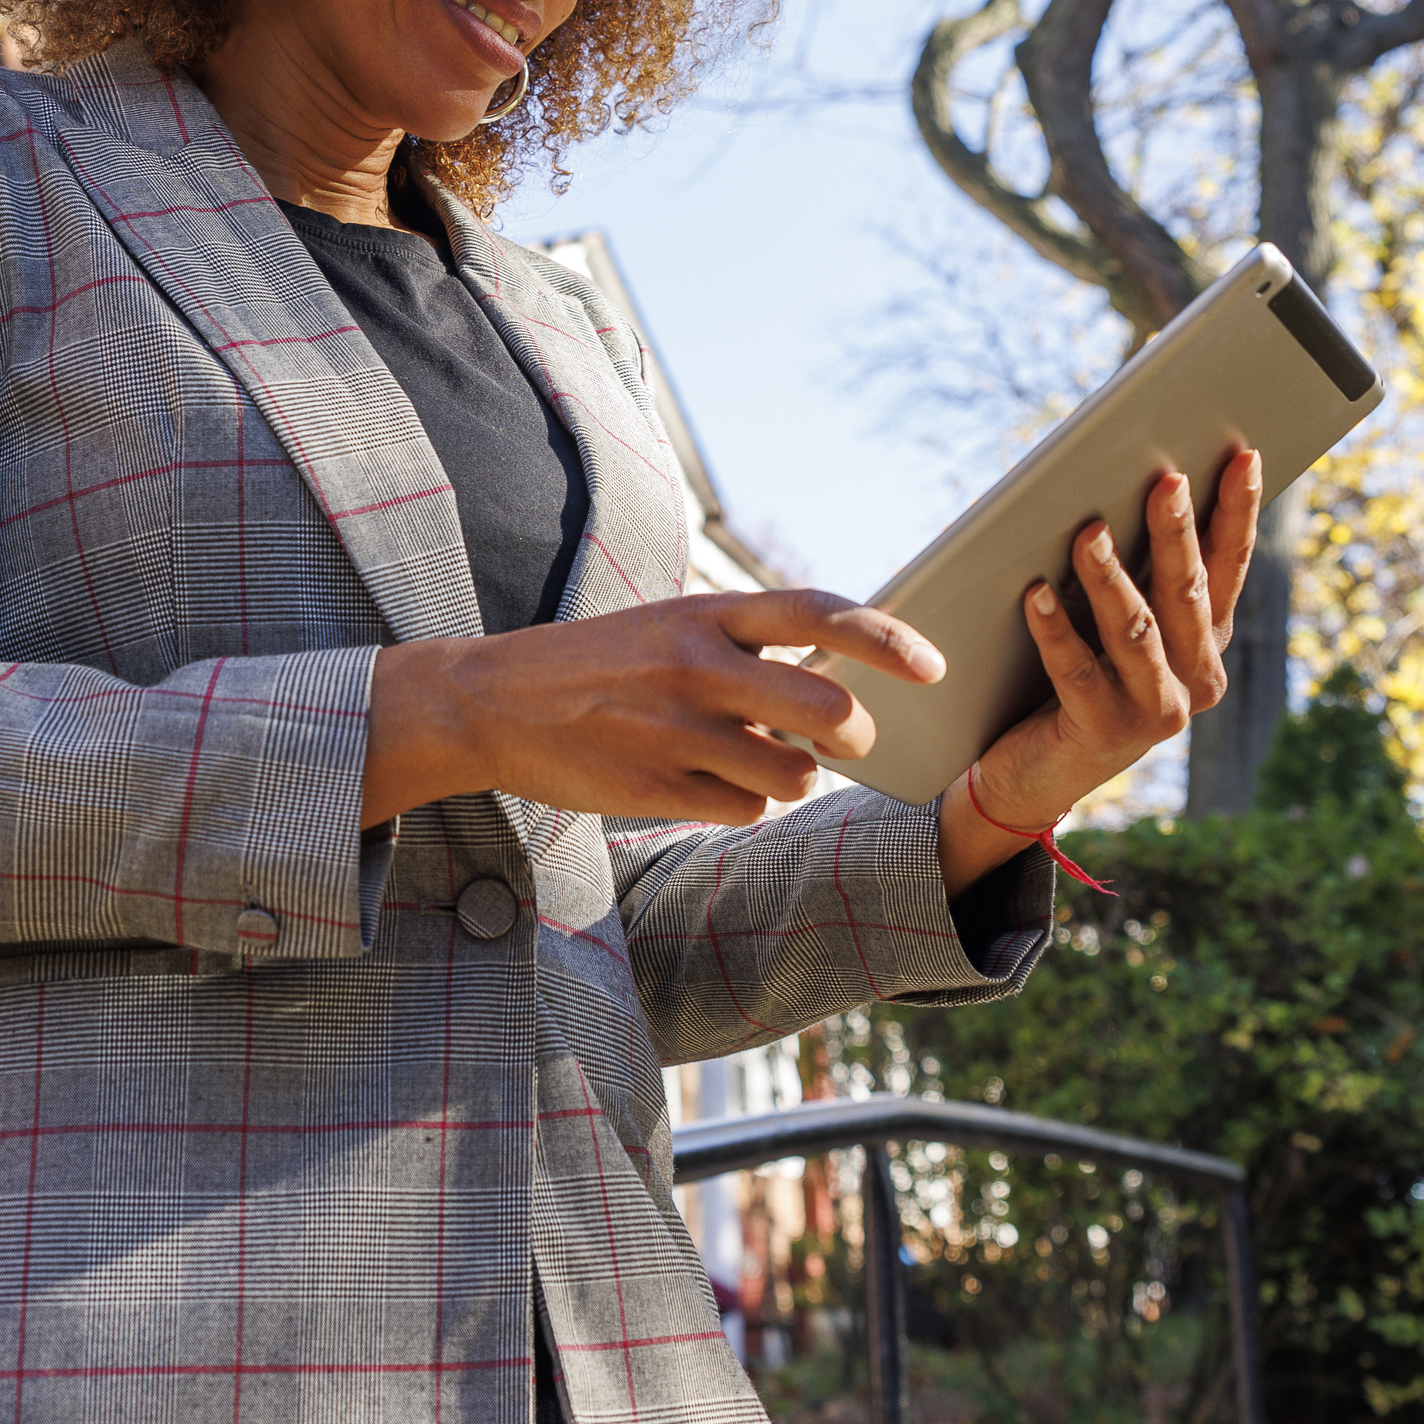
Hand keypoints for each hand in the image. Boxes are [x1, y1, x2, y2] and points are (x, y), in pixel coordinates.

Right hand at [363, 587, 943, 827]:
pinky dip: (741, 804)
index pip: (820, 614)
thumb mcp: (670, 625)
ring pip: (795, 775)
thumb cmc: (597, 663)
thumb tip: (838, 673)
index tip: (932, 666)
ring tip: (749, 759)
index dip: (888, 639)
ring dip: (791, 777)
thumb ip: (746, 643)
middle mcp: (697, 666)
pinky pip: (745, 810)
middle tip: (848, 737)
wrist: (490, 701)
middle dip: (855, 733)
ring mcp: (677, 731)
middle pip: (829, 708)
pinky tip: (701, 782)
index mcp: (704, 613)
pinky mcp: (656, 787)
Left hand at [941, 447, 1261, 887]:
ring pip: (1135, 631)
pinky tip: (1034, 594)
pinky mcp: (1103, 733)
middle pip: (1186, 593)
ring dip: (1110, 577)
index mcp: (1207, 643)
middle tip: (1165, 478)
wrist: (1037, 774)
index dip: (1237, 512)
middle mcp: (1195, 679)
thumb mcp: (1118, 626)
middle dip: (1177, 532)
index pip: (1228, 566)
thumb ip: (1135, 575)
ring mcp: (1155, 712)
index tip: (1243, 456)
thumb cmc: (1078, 679)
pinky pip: (1078, 672)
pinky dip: (1055, 630)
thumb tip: (1128, 489)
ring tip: (1088, 531)